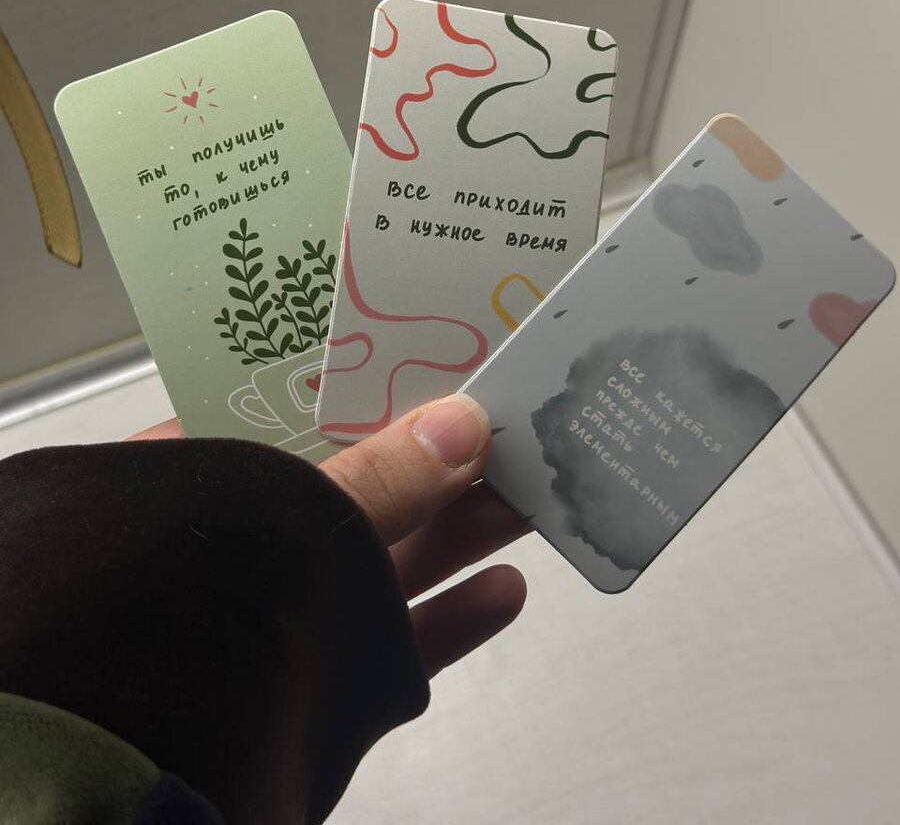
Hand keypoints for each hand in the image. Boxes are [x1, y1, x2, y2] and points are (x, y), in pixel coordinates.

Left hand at [131, 395, 527, 677]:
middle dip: (438, 464)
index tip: (440, 366)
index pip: (299, 413)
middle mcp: (255, 543)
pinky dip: (453, 617)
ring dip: (459, 532)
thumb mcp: (293, 517)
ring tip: (527, 501)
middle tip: (511, 434)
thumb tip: (464, 423)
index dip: (372, 390)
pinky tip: (505, 590)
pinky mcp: (325, 680)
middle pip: (361, 487)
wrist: (151, 767)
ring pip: (387, 561)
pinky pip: (397, 640)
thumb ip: (380, 477)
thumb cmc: (196, 603)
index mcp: (220, 478)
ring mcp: (290, 614)